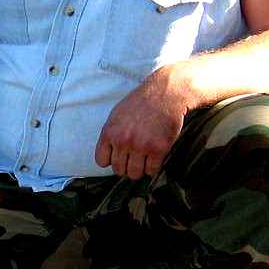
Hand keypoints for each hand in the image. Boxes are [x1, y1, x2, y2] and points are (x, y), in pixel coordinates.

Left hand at [94, 65, 197, 180]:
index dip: (111, 160)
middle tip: (135, 157)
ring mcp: (141, 146)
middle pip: (119, 170)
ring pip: (134, 174)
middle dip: (126, 166)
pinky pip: (152, 170)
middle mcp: (123, 141)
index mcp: (110, 132)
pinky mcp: (159, 149)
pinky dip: (154, 166)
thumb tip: (108, 156)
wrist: (166, 93)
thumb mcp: (116, 115)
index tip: (120, 155)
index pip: (102, 162)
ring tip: (145, 158)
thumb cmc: (141, 103)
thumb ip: (111, 134)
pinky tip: (155, 155)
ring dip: (140, 169)